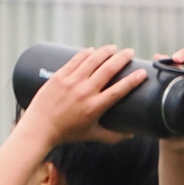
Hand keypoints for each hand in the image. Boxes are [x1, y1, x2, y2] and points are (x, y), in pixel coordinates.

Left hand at [20, 45, 147, 147]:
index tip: (143, 72)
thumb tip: (130, 136)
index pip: (119, 90)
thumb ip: (112, 136)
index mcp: (95, 107)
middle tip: (130, 52)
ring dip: (106, 51)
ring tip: (114, 48)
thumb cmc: (67, 132)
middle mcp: (84, 92)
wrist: (40, 127)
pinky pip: (76, 60)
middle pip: (108, 69)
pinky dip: (86, 53)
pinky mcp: (60, 76)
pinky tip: (93, 50)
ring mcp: (71, 82)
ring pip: (92, 60)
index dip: (133, 80)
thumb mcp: (92, 134)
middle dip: (122, 58)